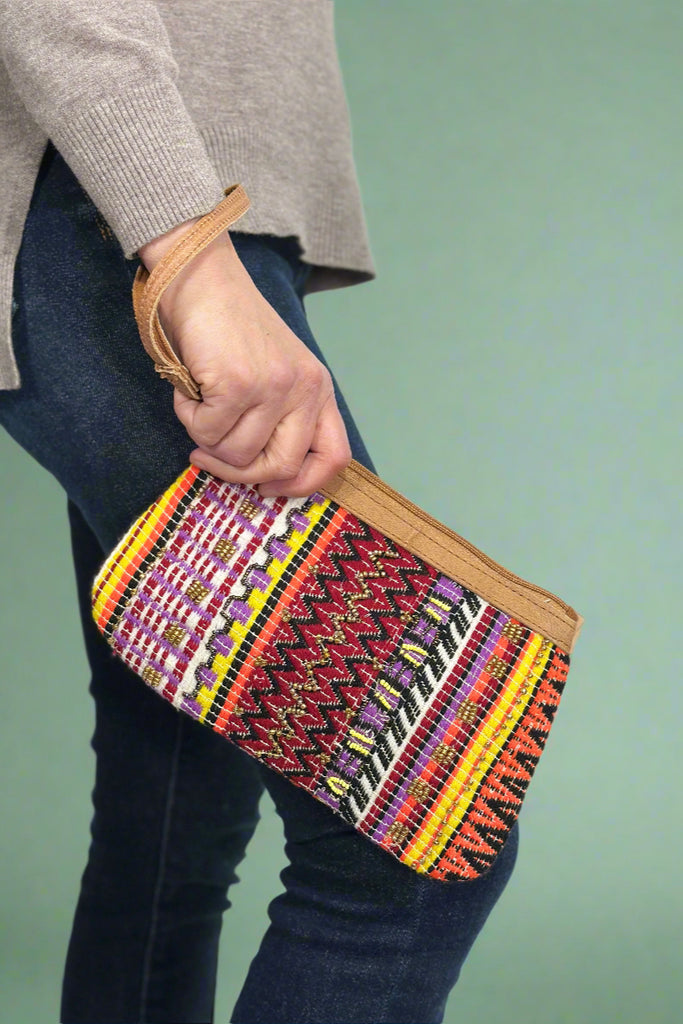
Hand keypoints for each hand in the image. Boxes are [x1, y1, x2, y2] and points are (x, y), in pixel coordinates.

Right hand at [138, 221, 350, 497]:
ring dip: (206, 438)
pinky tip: (189, 387)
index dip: (301, 484)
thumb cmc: (228, 328)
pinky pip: (207, 432)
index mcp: (319, 389)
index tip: (267, 486)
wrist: (200, 274)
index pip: (335, 458)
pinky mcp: (239, 384)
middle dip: (240, 472)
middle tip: (209, 456)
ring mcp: (274, 387)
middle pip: (283, 467)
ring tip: (199, 401)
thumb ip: (279, 417)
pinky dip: (188, 416)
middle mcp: (306, 389)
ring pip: (238, 455)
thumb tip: (261, 478)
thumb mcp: (273, 372)